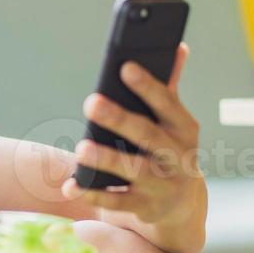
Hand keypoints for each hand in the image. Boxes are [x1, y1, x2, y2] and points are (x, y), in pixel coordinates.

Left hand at [64, 43, 207, 252]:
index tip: (124, 66)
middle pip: (146, 134)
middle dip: (119, 118)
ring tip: (81, 149)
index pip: (167, 102)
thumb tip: (177, 44)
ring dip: (106, 158)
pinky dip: (92, 193)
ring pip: (132, 170)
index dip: (147, 85)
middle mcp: (177, 156)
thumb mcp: (174, 122)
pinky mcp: (146, 208)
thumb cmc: (169, 150)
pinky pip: (117, 201)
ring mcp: (163, 184)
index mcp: (183, 128)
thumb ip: (170, 86)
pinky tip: (70, 184)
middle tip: (91, 102)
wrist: (182, 207)